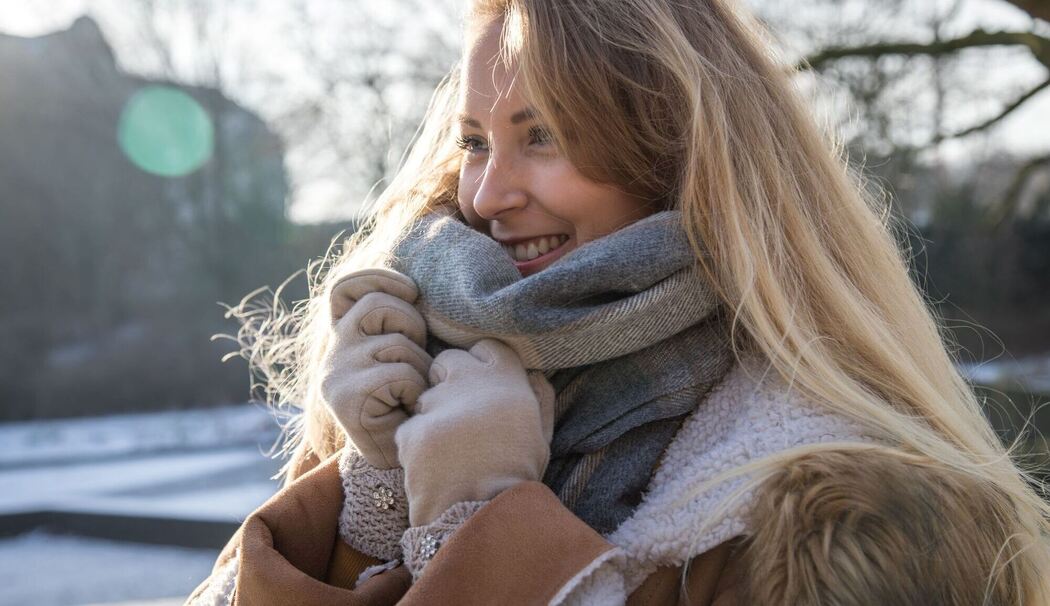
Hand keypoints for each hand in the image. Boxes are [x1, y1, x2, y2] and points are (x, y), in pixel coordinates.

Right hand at [320, 267, 432, 468]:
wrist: (404, 460)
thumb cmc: (416, 404)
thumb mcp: (407, 355)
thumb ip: (400, 324)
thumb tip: (417, 288)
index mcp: (345, 339)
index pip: (344, 289)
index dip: (378, 278)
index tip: (411, 290)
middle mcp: (333, 353)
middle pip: (377, 305)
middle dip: (412, 325)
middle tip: (418, 359)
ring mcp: (336, 374)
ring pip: (394, 341)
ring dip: (418, 364)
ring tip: (416, 390)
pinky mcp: (346, 398)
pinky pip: (400, 373)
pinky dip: (416, 389)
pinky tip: (409, 408)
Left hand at [394, 338, 555, 526]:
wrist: (486, 517)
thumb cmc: (519, 478)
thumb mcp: (543, 437)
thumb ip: (539, 399)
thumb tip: (534, 373)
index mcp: (508, 381)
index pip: (487, 347)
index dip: (482, 363)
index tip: (482, 384)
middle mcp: (471, 383)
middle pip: (448, 361)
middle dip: (448, 380)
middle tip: (458, 414)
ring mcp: (437, 405)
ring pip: (425, 397)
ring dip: (432, 416)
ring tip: (448, 451)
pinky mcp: (411, 430)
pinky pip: (409, 431)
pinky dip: (416, 447)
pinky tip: (432, 467)